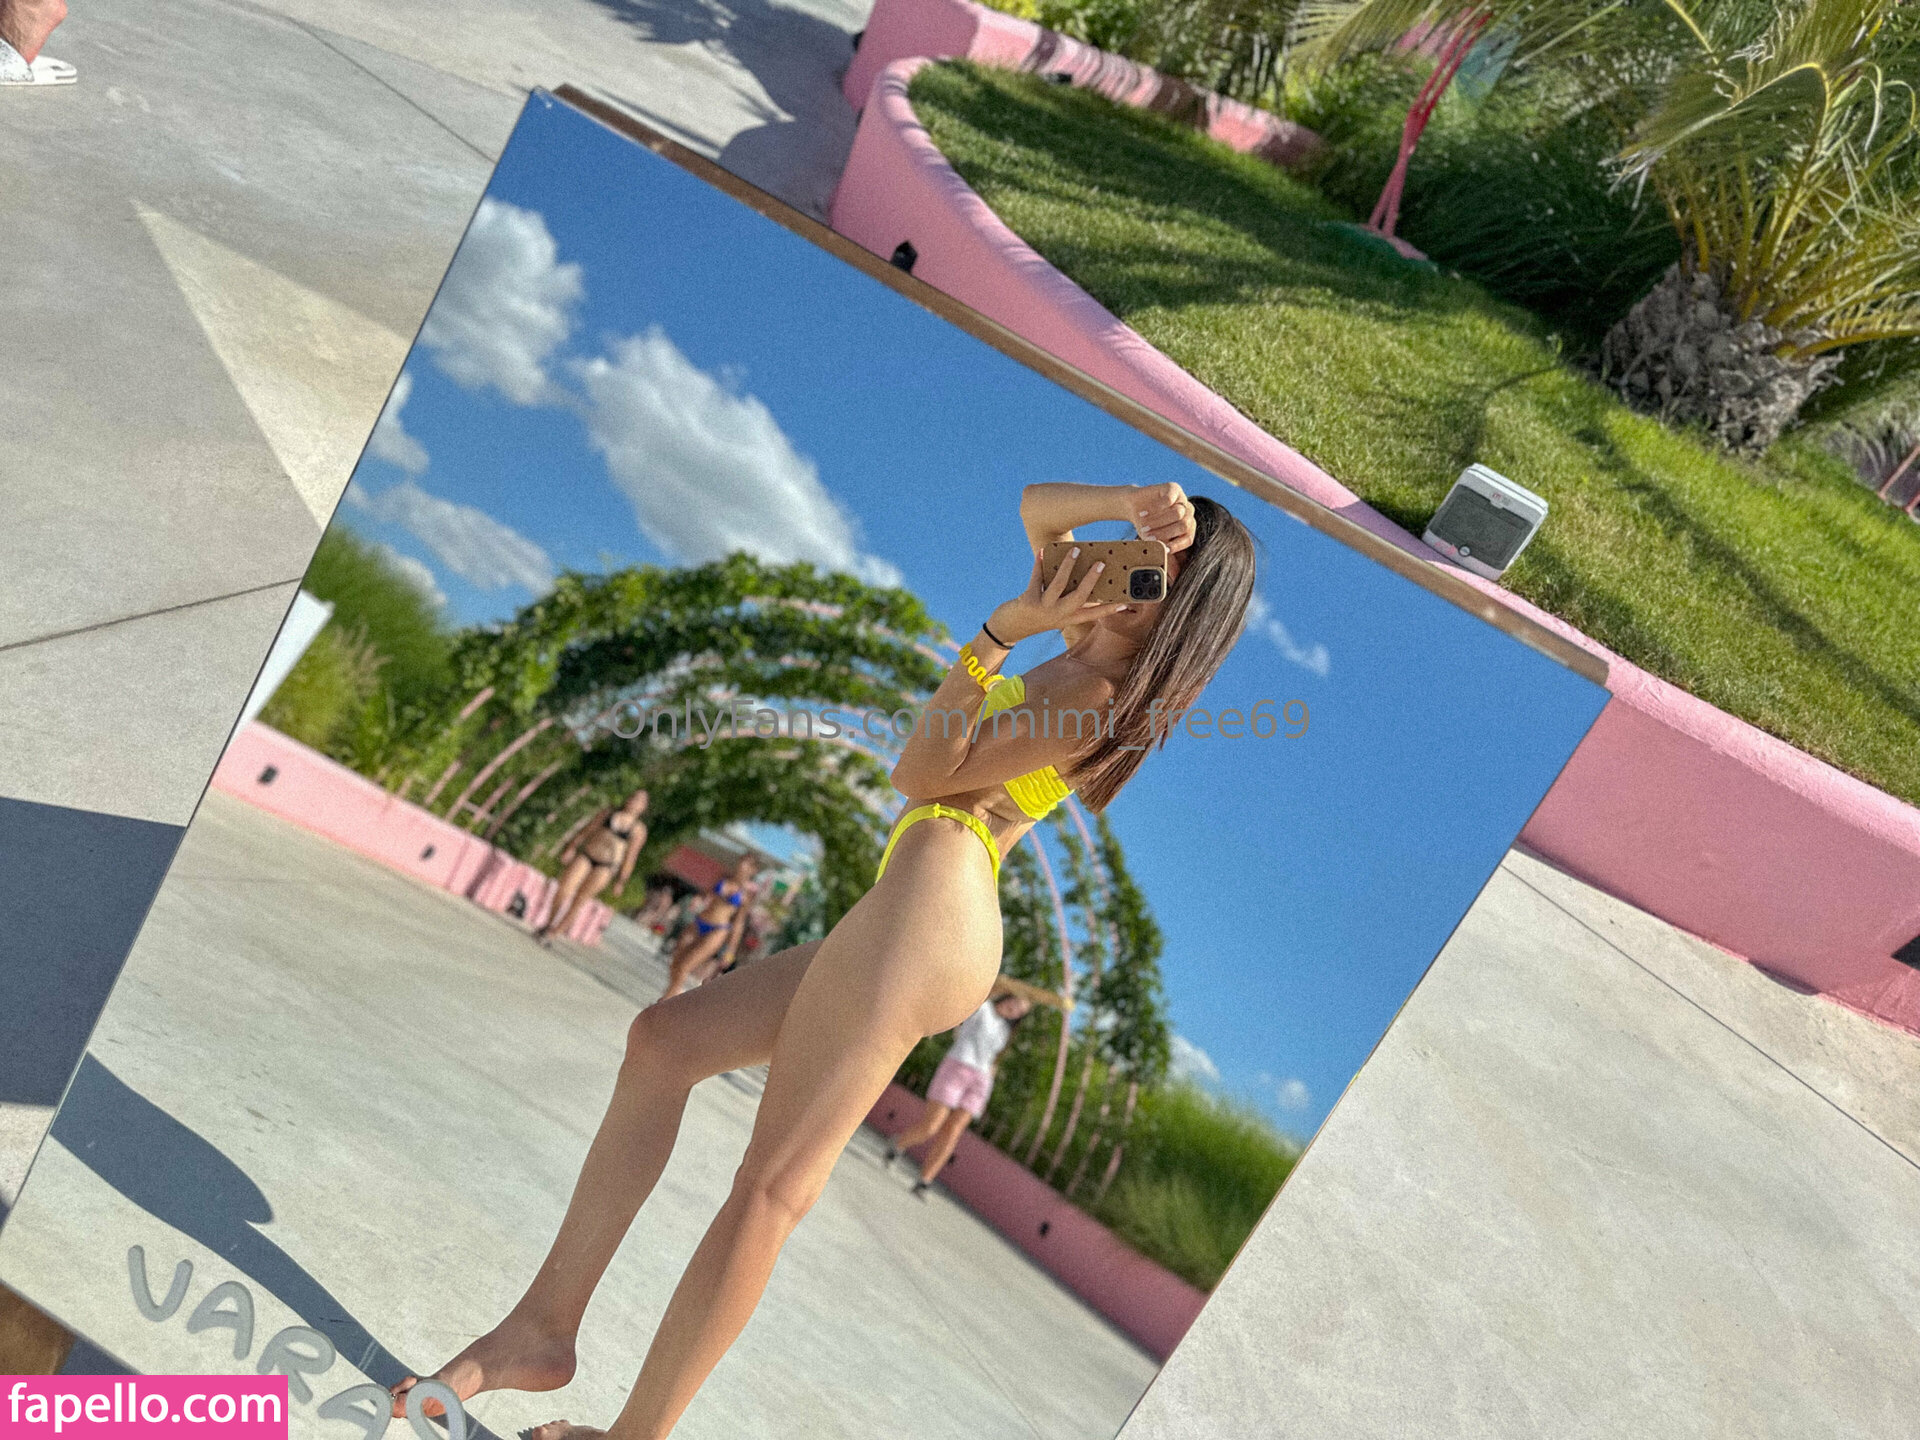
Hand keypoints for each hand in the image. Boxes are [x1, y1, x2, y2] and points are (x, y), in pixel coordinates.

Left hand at [987, 548, 1130, 643]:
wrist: (1008, 629)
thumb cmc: (1034, 616)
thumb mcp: (1053, 612)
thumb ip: (1065, 598)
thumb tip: (1076, 571)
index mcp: (1067, 619)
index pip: (1092, 615)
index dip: (1108, 610)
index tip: (1125, 603)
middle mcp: (1058, 616)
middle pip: (1079, 597)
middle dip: (1091, 579)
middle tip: (1101, 563)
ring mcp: (1044, 608)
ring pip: (1059, 585)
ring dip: (1068, 566)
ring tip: (1075, 550)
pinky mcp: (1028, 601)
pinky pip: (1036, 578)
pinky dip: (1039, 564)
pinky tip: (1042, 552)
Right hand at [1130, 482, 1196, 551]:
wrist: (1133, 506)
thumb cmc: (1146, 526)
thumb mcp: (1155, 541)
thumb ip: (1165, 555)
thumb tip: (1174, 572)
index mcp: (1188, 527)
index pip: (1188, 538)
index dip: (1176, 545)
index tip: (1162, 549)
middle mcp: (1188, 513)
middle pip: (1183, 525)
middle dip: (1164, 533)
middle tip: (1147, 535)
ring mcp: (1182, 499)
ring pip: (1177, 513)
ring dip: (1158, 521)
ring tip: (1143, 524)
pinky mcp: (1174, 488)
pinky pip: (1169, 500)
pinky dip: (1156, 508)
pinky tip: (1144, 513)